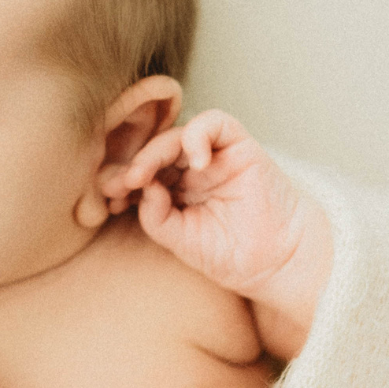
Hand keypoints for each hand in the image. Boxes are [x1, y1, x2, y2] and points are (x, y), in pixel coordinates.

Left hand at [100, 110, 332, 358]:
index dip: (124, 181)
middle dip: (134, 165)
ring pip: (178, 134)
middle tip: (121, 184)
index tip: (111, 198)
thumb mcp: (182, 242)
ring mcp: (215, 157)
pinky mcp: (240, 146)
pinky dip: (197, 135)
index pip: (142, 173)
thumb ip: (157, 217)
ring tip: (145, 175)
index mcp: (175, 191)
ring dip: (155, 150)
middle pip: (155, 151)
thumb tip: (143, 189)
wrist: (277, 263)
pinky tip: (193, 161)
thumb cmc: (232, 255)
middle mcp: (192, 170)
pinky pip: (215, 123)